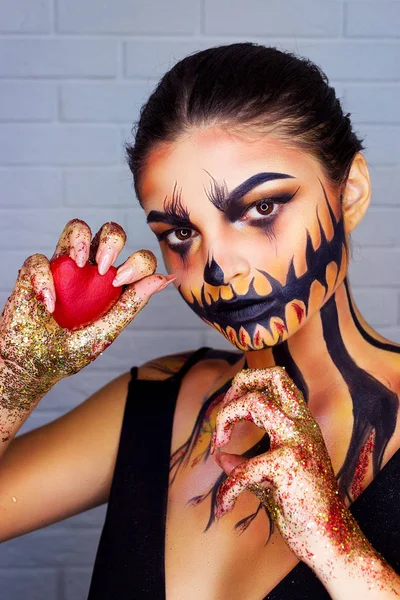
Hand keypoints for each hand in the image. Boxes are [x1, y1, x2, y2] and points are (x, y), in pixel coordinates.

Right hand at [0, 219, 173, 415]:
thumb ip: (130, 306)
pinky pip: (39, 260)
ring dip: (81, 238)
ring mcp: (63, 268)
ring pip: (77, 228)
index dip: (138, 262)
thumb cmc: (70, 351)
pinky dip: (44, 278)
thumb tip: (164, 279)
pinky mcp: (34, 274)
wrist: (33, 368)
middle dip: (112, 241)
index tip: (122, 282)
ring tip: (80, 263)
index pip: (137, 259)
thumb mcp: (104, 333)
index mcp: (114, 284)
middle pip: (110, 232)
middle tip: (105, 268)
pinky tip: (50, 305)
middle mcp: (91, 271)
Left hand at [212, 367, 357, 565]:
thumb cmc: (301, 510)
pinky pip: (242, 468)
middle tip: (222, 416)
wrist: (330, 542)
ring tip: (217, 445)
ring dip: (225, 419)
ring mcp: (298, 442)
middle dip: (237, 386)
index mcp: (301, 424)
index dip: (247, 384)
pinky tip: (224, 506)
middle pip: (272, 375)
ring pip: (255, 402)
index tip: (229, 410)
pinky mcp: (289, 466)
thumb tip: (220, 456)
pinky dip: (226, 489)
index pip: (277, 378)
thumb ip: (247, 463)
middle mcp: (302, 426)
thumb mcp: (270, 480)